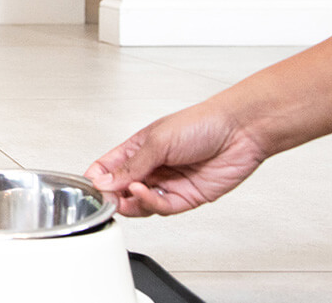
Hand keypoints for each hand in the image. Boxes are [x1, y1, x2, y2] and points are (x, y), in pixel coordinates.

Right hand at [84, 101, 267, 215]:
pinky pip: (162, 208)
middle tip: (107, 197)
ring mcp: (168, 183)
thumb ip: (130, 165)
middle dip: (112, 195)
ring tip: (126, 195)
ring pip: (140, 203)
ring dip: (130, 202)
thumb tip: (105, 181)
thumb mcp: (156, 141)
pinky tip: (145, 194)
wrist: (240, 131)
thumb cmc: (202, 123)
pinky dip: (150, 204)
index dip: (97, 178)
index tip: (91, 187)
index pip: (109, 167)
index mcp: (139, 148)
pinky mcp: (186, 197)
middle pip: (122, 189)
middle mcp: (152, 167)